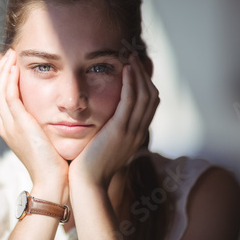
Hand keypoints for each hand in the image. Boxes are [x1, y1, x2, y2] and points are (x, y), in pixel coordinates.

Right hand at [0, 49, 68, 190]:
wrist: (53, 181)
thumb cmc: (53, 162)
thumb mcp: (42, 138)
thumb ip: (39, 123)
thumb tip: (46, 111)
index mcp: (8, 128)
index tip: (7, 63)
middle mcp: (4, 125)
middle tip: (8, 53)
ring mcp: (9, 125)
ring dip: (3, 69)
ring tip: (12, 54)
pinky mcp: (18, 125)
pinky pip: (8, 95)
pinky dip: (10, 79)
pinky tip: (17, 67)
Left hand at [69, 54, 159, 186]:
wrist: (88, 183)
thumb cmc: (91, 165)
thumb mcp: (106, 146)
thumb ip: (111, 131)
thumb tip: (107, 120)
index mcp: (136, 135)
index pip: (150, 104)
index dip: (146, 84)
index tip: (136, 69)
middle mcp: (138, 132)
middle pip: (152, 96)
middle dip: (144, 74)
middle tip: (135, 57)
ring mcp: (131, 131)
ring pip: (144, 96)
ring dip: (139, 74)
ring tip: (131, 57)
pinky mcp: (120, 130)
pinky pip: (130, 101)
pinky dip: (131, 83)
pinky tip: (126, 70)